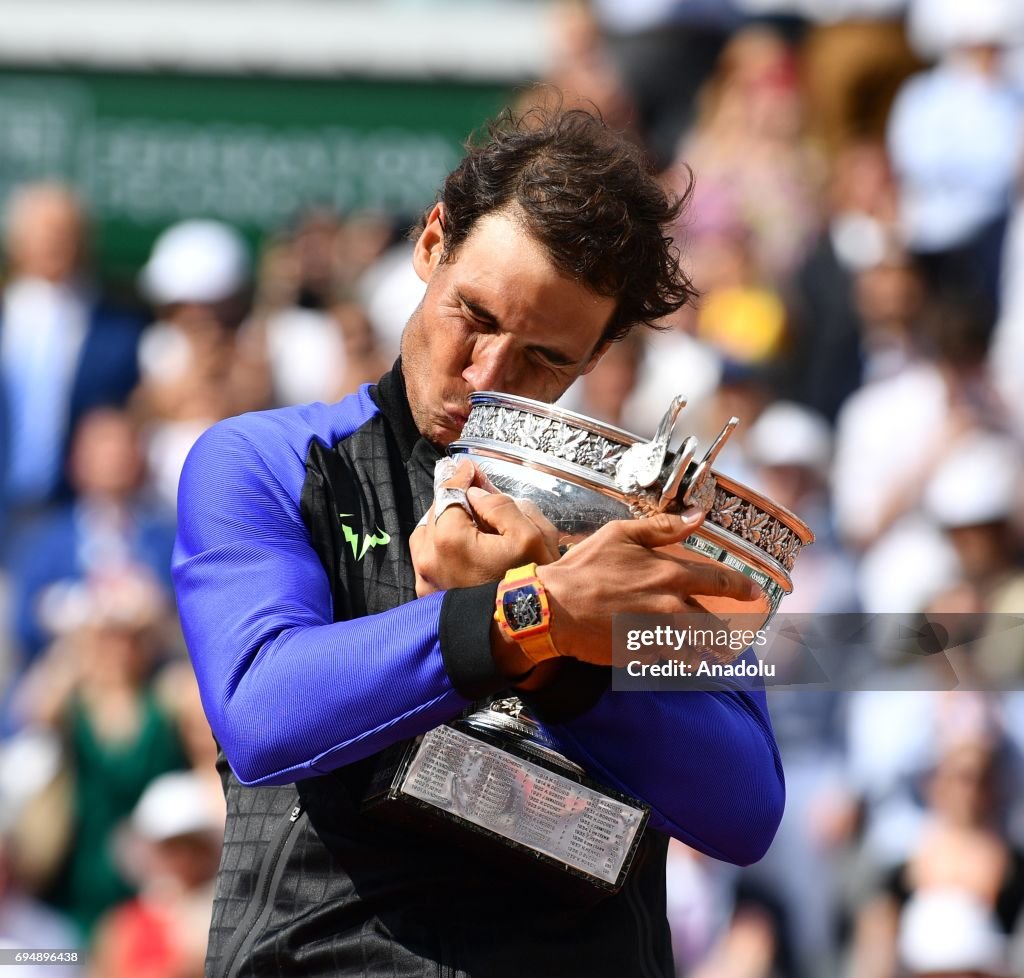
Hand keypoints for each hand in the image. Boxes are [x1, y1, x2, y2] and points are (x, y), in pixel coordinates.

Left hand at [411, 459, 559, 595]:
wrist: (521, 633)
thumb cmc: (528, 586)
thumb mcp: (530, 536)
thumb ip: (501, 506)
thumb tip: (476, 495)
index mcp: (449, 539)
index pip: (448, 493)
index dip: (461, 476)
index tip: (469, 467)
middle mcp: (427, 557)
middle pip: (435, 513)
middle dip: (454, 501)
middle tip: (475, 495)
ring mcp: (425, 579)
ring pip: (426, 536)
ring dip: (444, 524)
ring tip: (468, 524)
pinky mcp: (427, 596)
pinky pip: (429, 560)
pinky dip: (442, 548)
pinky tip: (463, 550)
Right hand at [535, 508, 759, 665]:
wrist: (552, 608)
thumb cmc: (583, 568)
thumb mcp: (620, 535)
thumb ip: (662, 527)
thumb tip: (698, 515)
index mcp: (669, 574)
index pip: (720, 582)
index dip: (743, 589)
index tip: (756, 595)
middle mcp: (671, 607)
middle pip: (713, 624)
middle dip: (726, 632)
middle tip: (733, 637)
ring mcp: (658, 635)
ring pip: (697, 649)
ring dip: (707, 652)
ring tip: (713, 655)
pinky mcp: (642, 657)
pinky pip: (670, 664)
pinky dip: (677, 664)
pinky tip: (678, 663)